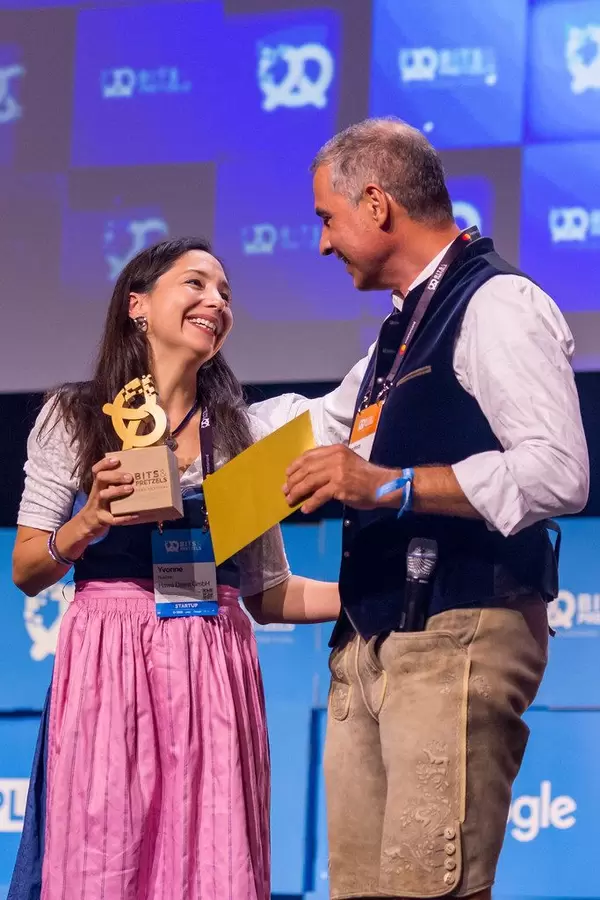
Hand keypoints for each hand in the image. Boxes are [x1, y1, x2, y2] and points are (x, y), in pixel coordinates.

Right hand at [78, 458, 143, 538]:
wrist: (88, 524)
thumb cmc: (103, 504)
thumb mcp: (105, 491)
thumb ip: (115, 483)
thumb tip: (139, 474)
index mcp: (99, 485)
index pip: (97, 470)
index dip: (104, 463)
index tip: (117, 460)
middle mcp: (96, 492)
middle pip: (100, 479)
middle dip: (115, 476)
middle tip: (130, 477)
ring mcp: (98, 505)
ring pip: (103, 495)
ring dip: (117, 491)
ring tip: (131, 489)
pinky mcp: (102, 519)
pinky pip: (112, 519)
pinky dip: (124, 517)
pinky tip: (135, 514)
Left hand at [284, 445, 398, 513]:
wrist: (382, 485)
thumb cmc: (365, 475)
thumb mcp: (347, 461)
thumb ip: (330, 463)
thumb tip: (309, 475)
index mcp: (335, 450)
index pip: (309, 455)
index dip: (295, 465)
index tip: (288, 474)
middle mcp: (335, 458)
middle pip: (306, 468)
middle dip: (293, 481)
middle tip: (285, 490)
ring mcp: (337, 471)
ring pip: (309, 481)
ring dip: (297, 492)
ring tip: (290, 500)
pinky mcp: (339, 486)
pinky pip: (319, 495)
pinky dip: (311, 503)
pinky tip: (306, 509)